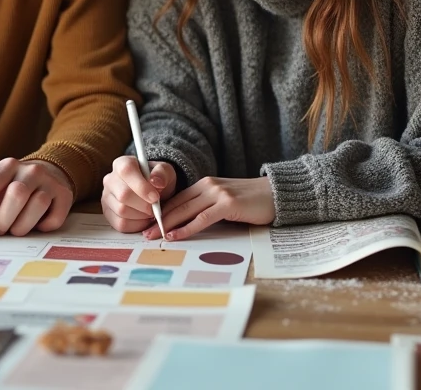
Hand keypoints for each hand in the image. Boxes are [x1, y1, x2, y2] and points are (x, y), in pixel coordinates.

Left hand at [0, 159, 74, 235]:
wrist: (52, 172)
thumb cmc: (16, 183)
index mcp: (9, 166)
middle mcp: (31, 170)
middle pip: (17, 194)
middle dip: (4, 219)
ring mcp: (51, 182)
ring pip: (37, 205)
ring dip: (22, 225)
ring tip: (15, 230)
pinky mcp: (65, 196)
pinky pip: (53, 218)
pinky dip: (43, 227)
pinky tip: (36, 225)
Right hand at [101, 155, 177, 233]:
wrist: (153, 192)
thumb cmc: (157, 179)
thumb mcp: (165, 171)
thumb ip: (162, 173)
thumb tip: (156, 182)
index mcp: (122, 163)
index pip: (126, 171)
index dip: (141, 186)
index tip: (155, 197)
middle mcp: (110, 179)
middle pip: (123, 195)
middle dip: (143, 205)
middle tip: (155, 208)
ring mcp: (106, 197)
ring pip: (121, 211)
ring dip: (141, 216)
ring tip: (150, 212)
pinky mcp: (108, 213)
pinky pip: (120, 224)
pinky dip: (136, 225)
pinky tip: (143, 219)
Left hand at [151, 177, 274, 241]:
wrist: (276, 194)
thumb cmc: (251, 202)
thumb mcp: (224, 201)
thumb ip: (207, 207)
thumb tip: (186, 224)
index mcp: (205, 184)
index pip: (177, 199)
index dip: (161, 212)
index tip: (148, 224)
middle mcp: (209, 185)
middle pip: (177, 204)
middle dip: (158, 219)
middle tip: (144, 233)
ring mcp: (218, 193)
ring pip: (186, 210)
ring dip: (167, 224)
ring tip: (154, 236)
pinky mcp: (228, 204)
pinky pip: (202, 218)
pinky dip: (187, 228)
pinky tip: (175, 235)